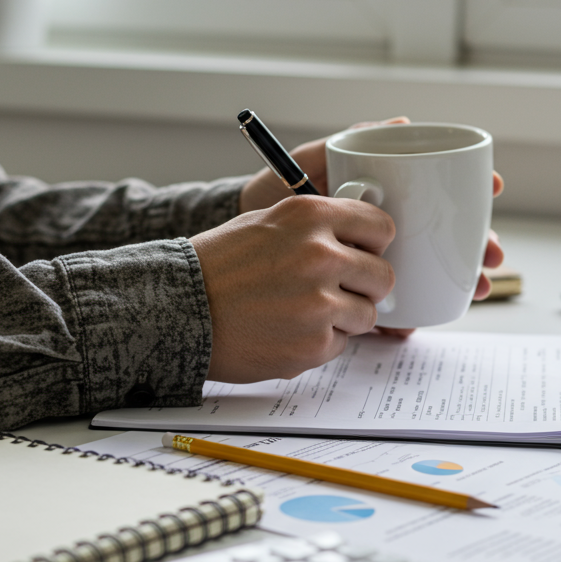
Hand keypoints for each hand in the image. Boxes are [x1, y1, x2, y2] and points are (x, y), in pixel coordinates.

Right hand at [191, 195, 395, 382]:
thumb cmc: (218, 265)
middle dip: (365, 285)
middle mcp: (319, 256)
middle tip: (336, 288)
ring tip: (302, 311)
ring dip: (343, 316)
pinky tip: (286, 331)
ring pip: (366, 315)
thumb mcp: (268, 222)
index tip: (363, 252)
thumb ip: (318, 228)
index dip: (374, 243)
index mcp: (310, 216)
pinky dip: (319, 341)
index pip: (382, 226)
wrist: (177, 309)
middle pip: (383, 275)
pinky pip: (340, 344)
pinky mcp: (312, 345)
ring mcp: (318, 304)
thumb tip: (363, 240)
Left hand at [236, 117, 505, 338]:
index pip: (441, 192)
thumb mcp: (314, 159)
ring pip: (429, 274)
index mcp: (386, 196)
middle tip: (494, 254)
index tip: (492, 187)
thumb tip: (401, 123)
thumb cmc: (276, 189)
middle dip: (479, 245)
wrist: (237, 232)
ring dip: (458, 282)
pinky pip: (391, 307)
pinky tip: (419, 322)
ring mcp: (374, 262)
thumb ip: (355, 138)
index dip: (472, 191)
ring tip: (478, 287)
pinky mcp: (354, 292)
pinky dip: (408, 316)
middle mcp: (389, 229)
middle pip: (447, 237)